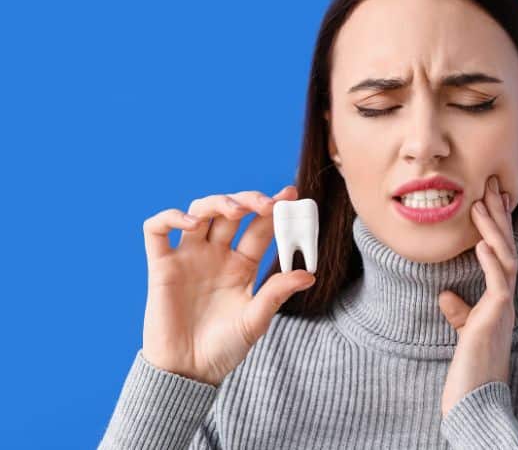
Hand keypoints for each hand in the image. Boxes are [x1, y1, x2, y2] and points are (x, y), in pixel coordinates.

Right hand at [140, 185, 316, 386]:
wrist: (188, 372)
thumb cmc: (223, 349)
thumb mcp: (255, 320)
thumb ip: (276, 294)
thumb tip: (309, 274)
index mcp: (241, 265)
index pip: (259, 227)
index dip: (273, 210)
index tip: (290, 195)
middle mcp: (215, 255)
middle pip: (231, 212)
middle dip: (249, 200)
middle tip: (267, 204)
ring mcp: (188, 257)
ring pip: (199, 211)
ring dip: (217, 202)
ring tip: (236, 210)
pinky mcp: (161, 266)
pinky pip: (157, 230)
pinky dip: (170, 217)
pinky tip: (191, 224)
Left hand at [438, 174, 516, 416]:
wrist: (475, 396)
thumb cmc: (471, 365)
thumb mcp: (464, 331)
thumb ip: (459, 311)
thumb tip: (446, 295)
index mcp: (498, 298)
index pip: (499, 253)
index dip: (496, 226)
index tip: (489, 200)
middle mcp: (505, 298)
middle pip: (506, 247)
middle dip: (498, 217)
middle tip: (491, 186)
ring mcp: (503, 307)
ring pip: (504, 258)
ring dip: (493, 230)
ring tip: (482, 204)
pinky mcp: (496, 318)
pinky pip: (498, 283)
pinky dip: (491, 261)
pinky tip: (482, 243)